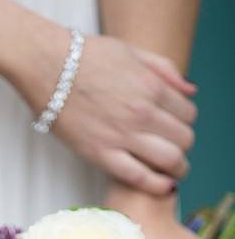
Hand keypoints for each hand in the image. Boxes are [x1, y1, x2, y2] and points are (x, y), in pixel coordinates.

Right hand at [50, 35, 196, 196]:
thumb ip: (165, 69)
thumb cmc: (86, 58)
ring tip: (175, 172)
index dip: (186, 122)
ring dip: (178, 169)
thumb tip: (190, 90)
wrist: (48, 66)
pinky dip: (157, 185)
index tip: (178, 127)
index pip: (188, 113)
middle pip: (184, 138)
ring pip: (169, 160)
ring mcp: (122, 136)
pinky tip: (164, 186)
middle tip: (176, 149)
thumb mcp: (133, 52)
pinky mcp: (100, 154)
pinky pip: (138, 177)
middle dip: (184, 146)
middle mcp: (142, 113)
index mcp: (152, 87)